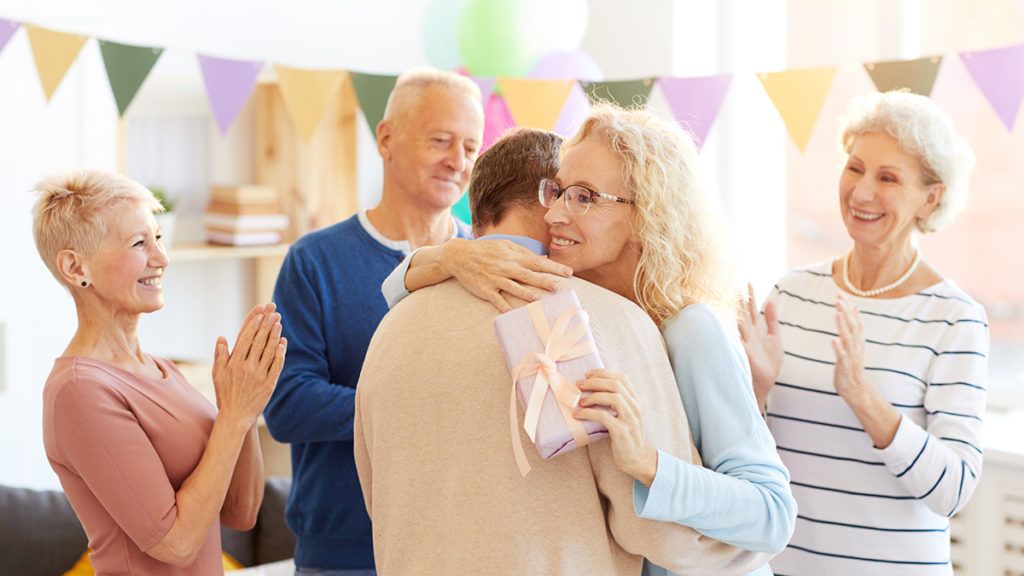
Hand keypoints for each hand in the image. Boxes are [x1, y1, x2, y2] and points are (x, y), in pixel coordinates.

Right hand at [211, 303, 287, 426]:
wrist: (236, 417)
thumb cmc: (225, 394)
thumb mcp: (218, 374)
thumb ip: (221, 356)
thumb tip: (222, 338)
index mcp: (234, 363)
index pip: (245, 339)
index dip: (253, 324)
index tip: (260, 312)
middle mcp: (247, 367)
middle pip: (259, 341)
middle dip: (266, 325)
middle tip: (273, 311)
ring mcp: (259, 376)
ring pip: (268, 351)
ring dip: (274, 335)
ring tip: (279, 322)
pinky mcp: (269, 384)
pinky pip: (276, 365)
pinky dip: (280, 353)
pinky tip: (283, 342)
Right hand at [440, 238, 572, 312]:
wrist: (459, 255)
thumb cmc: (486, 250)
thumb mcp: (505, 246)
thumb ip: (524, 253)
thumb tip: (543, 259)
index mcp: (513, 256)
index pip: (537, 262)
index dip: (554, 267)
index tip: (569, 273)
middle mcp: (505, 267)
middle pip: (527, 274)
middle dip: (543, 280)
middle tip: (558, 286)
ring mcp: (494, 278)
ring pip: (512, 287)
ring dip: (525, 293)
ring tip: (538, 299)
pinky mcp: (485, 289)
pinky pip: (496, 299)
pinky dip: (503, 306)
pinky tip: (512, 313)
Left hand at [574, 369, 658, 486]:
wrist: (638, 459)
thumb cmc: (627, 436)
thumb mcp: (625, 415)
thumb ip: (616, 403)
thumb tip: (593, 389)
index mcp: (635, 401)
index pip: (622, 378)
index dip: (603, 372)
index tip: (588, 373)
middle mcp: (635, 407)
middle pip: (616, 384)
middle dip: (595, 381)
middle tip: (579, 384)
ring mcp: (630, 419)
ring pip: (613, 397)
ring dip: (593, 396)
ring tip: (580, 401)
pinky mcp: (622, 432)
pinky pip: (604, 416)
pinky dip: (588, 413)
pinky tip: (578, 414)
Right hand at [737, 283, 782, 408]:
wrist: (765, 383)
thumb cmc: (769, 363)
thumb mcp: (774, 338)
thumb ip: (771, 320)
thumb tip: (771, 301)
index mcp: (756, 330)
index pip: (752, 310)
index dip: (751, 297)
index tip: (748, 283)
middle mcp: (749, 334)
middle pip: (744, 314)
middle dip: (740, 301)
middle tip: (735, 286)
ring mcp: (745, 343)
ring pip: (740, 323)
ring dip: (737, 312)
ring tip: (734, 299)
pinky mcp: (744, 353)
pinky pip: (738, 339)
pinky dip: (734, 331)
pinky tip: (732, 321)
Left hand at [832, 294, 867, 398]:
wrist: (855, 387)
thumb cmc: (851, 364)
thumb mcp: (854, 343)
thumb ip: (853, 327)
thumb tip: (854, 310)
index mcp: (857, 339)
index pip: (854, 319)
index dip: (848, 307)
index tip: (840, 294)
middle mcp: (856, 344)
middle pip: (851, 325)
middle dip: (845, 311)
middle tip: (838, 298)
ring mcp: (851, 354)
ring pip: (848, 337)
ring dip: (843, 325)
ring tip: (837, 313)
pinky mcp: (845, 365)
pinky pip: (842, 355)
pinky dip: (838, 347)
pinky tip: (833, 339)